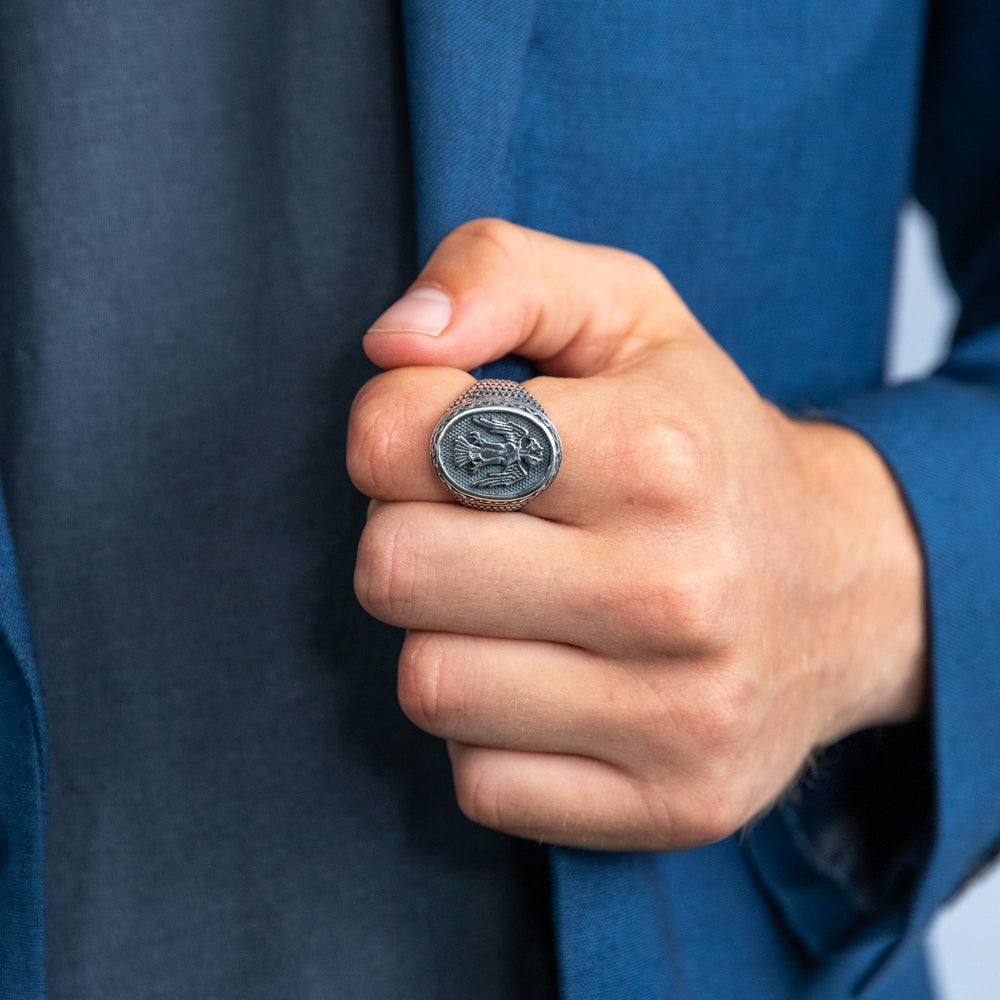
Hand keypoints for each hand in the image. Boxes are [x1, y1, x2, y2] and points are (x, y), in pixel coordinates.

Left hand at [347, 220, 925, 850]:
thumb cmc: (703, 442)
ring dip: (449, 639)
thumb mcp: (626, 314)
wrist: (842, 589)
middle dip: (409, 537)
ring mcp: (678, 715)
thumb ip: (499, 272)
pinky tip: (553, 683)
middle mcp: (675, 591)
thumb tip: (392, 342)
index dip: (392, 432)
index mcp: (653, 454)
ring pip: (430, 686)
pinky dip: (493, 732)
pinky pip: (483, 782)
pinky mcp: (670, 802)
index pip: (401, 443)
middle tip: (479, 527)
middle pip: (395, 571)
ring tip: (521, 608)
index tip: (446, 441)